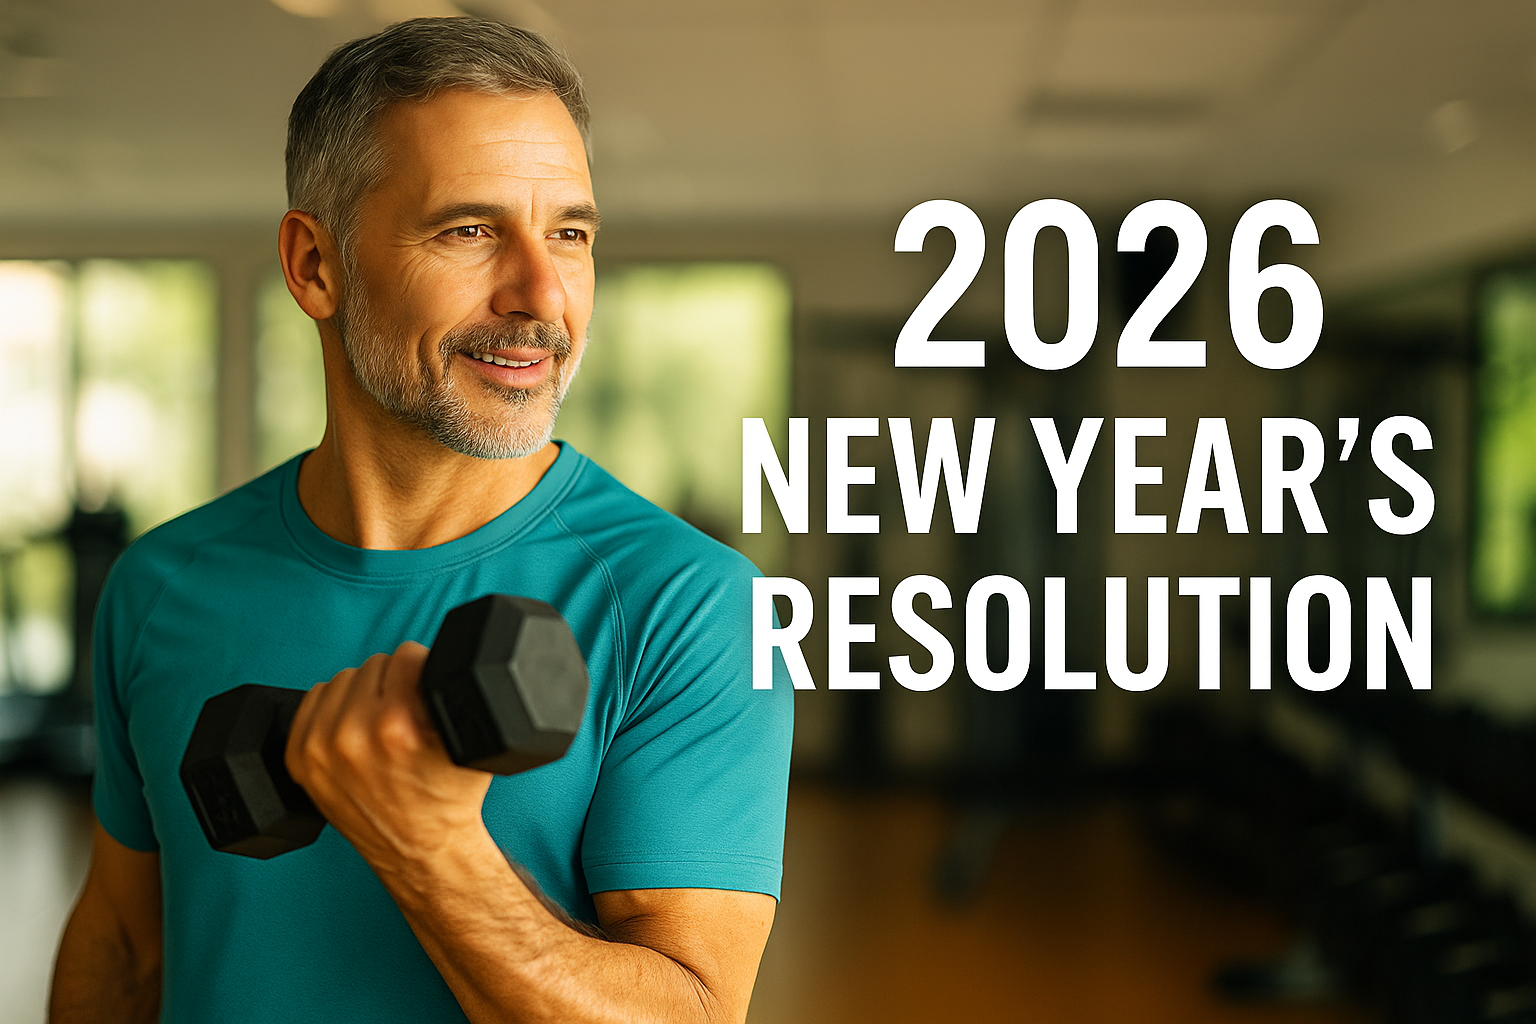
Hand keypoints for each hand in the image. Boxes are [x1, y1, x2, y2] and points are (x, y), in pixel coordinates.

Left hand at [284, 642, 492, 871]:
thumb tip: (435, 660)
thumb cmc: (447, 799)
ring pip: (343, 678)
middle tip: (407, 709)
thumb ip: (453, 695)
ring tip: (382, 720)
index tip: (425, 685)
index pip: (407, 655)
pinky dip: (333, 706)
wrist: (421, 850)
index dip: (423, 668)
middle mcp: (353, 736)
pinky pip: (314, 698)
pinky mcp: (301, 760)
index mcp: (399, 726)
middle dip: (394, 682)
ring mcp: (321, 750)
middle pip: (375, 664)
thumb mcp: (469, 743)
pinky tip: (354, 726)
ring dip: (363, 692)